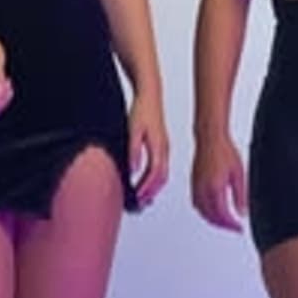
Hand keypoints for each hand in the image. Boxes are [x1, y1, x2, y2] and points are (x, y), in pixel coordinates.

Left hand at [124, 93, 171, 209]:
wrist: (150, 95)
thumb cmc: (142, 110)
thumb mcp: (133, 129)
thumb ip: (133, 150)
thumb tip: (133, 169)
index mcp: (158, 147)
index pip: (155, 174)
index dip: (146, 188)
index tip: (137, 197)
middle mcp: (164, 149)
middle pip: (161, 177)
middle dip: (151, 192)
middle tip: (140, 202)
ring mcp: (165, 147)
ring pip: (162, 173)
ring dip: (153, 187)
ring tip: (142, 197)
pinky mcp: (162, 145)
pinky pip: (161, 167)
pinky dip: (154, 178)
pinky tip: (146, 181)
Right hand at [190, 134, 247, 233]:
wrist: (210, 138)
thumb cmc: (224, 151)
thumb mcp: (239, 174)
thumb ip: (241, 195)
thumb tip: (242, 211)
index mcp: (215, 188)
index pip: (223, 215)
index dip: (232, 225)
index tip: (239, 228)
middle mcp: (203, 190)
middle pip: (211, 217)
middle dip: (223, 225)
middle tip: (233, 227)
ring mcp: (196, 187)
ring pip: (202, 212)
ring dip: (213, 220)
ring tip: (224, 222)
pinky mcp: (193, 183)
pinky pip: (196, 204)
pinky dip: (204, 212)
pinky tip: (211, 210)